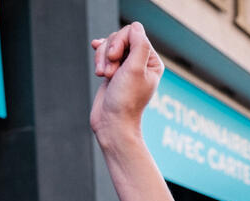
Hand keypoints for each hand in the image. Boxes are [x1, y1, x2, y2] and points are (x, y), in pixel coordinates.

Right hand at [90, 22, 164, 138]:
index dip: (120, 42)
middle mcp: (141, 63)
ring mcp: (126, 67)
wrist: (113, 123)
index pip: (134, 33)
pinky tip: (97, 66)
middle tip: (109, 72)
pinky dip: (99, 59)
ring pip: (109, 46)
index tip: (114, 59)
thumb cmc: (126, 100)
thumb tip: (135, 27)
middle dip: (110, 51)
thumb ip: (138, 45)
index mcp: (152, 61)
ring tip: (104, 75)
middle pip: (120, 38)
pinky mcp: (113, 71)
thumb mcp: (135, 69)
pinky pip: (103, 54)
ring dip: (102, 58)